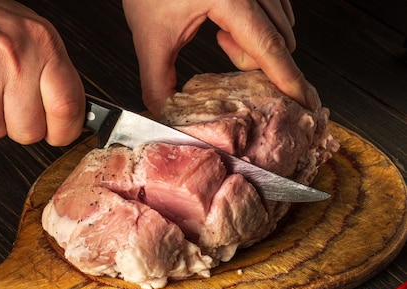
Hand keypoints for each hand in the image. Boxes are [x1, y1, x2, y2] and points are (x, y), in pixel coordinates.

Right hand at [0, 0, 84, 144]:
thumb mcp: (29, 36)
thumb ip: (52, 74)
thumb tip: (73, 117)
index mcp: (42, 42)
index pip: (68, 106)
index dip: (63, 131)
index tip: (56, 133)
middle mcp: (14, 54)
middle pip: (29, 131)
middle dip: (16, 127)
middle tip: (3, 102)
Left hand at [122, 0, 318, 115]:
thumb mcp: (150, 37)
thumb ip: (157, 82)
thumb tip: (166, 113)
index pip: (268, 46)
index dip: (287, 79)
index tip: (304, 102)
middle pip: (277, 39)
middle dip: (254, 59)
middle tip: (221, 46)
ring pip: (279, 25)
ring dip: (253, 42)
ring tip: (221, 34)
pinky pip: (275, 9)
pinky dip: (256, 26)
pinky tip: (228, 23)